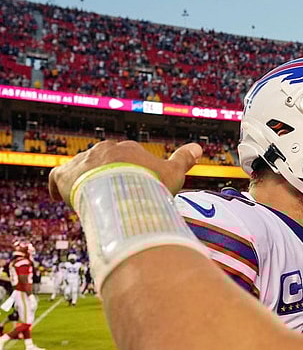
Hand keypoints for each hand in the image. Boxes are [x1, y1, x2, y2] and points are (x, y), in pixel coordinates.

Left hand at [49, 140, 202, 206]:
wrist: (121, 191)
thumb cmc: (150, 184)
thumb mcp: (173, 173)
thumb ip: (183, 159)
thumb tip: (199, 146)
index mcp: (127, 148)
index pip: (125, 158)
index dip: (129, 175)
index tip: (132, 190)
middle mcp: (103, 150)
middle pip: (103, 162)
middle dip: (107, 177)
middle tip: (113, 199)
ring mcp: (83, 161)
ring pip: (82, 169)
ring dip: (85, 183)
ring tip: (93, 204)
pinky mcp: (66, 174)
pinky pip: (57, 177)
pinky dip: (59, 187)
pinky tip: (63, 198)